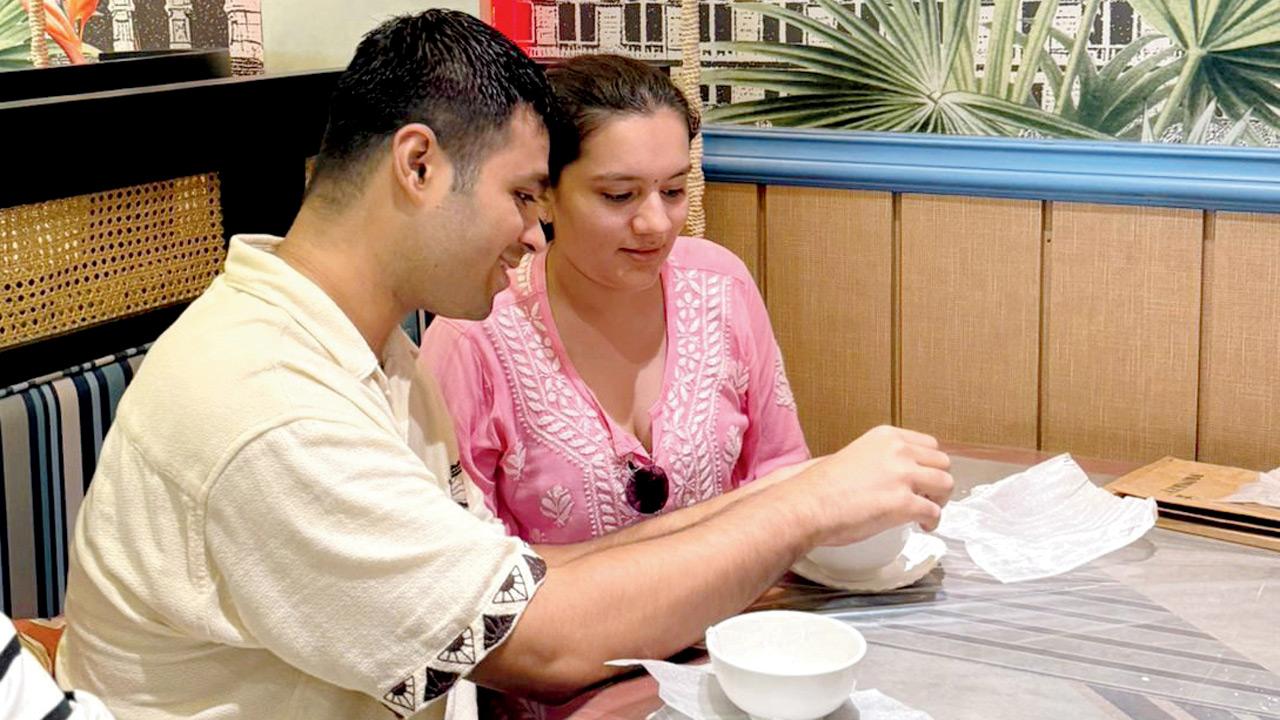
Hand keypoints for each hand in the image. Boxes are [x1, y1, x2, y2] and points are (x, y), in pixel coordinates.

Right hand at [790, 425, 952, 545]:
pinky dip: (932, 522)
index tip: (925, 476)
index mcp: (886, 437)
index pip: (929, 444)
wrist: (807, 505)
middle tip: (928, 497)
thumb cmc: (820, 486)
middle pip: (943, 462)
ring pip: (946, 485)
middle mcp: (898, 451)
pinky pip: (934, 512)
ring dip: (940, 500)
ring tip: (927, 511)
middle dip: (938, 482)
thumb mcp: (853, 456)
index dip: (930, 464)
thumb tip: (887, 475)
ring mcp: (903, 476)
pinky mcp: (903, 503)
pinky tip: (923, 526)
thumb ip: (877, 459)